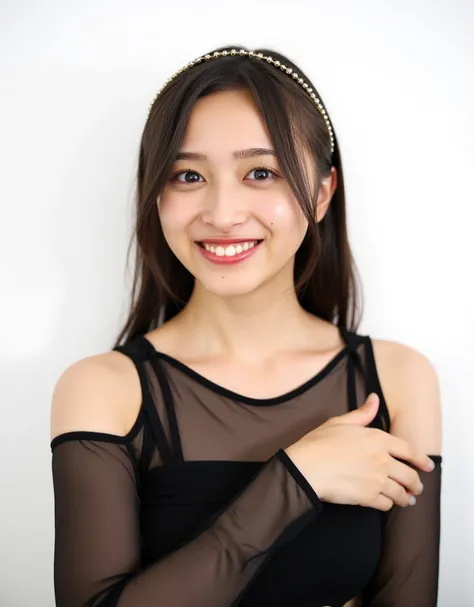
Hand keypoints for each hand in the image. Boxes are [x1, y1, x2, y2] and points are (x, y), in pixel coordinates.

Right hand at [284, 393, 434, 510]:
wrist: (306, 468)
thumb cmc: (319, 443)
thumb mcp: (340, 422)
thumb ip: (362, 413)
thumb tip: (375, 398)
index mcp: (377, 439)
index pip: (409, 451)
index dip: (422, 460)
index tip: (429, 467)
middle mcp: (382, 460)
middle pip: (410, 475)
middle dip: (415, 483)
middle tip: (416, 488)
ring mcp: (377, 480)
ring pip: (401, 493)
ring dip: (405, 498)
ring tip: (406, 500)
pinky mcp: (368, 497)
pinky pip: (387, 504)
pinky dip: (388, 504)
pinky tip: (386, 503)